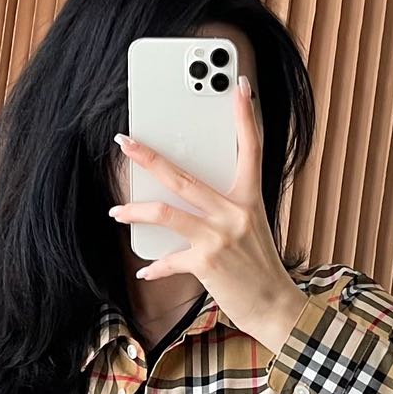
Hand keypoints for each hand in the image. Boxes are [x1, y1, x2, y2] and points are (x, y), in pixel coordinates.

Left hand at [108, 73, 307, 355]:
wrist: (276, 307)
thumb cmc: (260, 268)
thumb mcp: (251, 229)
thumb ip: (224, 209)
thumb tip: (184, 197)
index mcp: (250, 199)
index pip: (251, 148)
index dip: (246, 115)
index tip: (241, 85)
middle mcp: (236, 213)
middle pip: (184, 176)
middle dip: (150, 157)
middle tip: (124, 141)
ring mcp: (221, 237)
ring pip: (167, 213)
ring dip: (135, 210)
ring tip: (116, 210)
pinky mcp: (208, 263)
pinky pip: (171, 259)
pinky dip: (155, 266)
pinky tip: (144, 269)